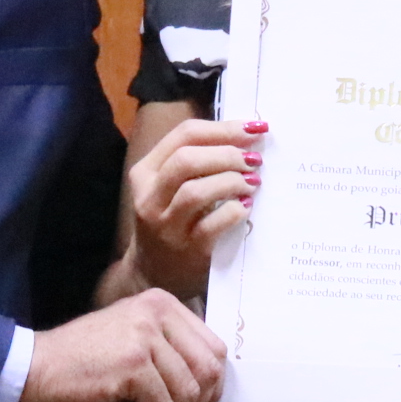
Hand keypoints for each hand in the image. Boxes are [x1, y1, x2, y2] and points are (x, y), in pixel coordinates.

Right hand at [19, 289, 226, 401]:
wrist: (33, 368)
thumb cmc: (80, 361)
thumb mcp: (131, 338)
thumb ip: (168, 347)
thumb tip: (210, 382)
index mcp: (161, 303)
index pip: (214, 347)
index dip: (212, 385)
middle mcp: (157, 313)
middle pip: (208, 369)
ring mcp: (145, 337)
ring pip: (187, 393)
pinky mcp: (133, 366)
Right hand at [124, 115, 262, 299]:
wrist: (155, 273)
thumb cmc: (172, 221)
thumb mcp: (170, 187)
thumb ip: (197, 162)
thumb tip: (245, 136)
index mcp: (146, 172)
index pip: (184, 135)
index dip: (223, 128)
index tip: (254, 129)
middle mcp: (150, 197)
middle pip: (187, 160)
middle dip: (227, 154)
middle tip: (254, 160)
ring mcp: (167, 225)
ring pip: (196, 191)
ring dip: (231, 181)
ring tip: (252, 183)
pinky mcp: (187, 250)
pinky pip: (213, 224)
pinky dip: (235, 211)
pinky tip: (246, 207)